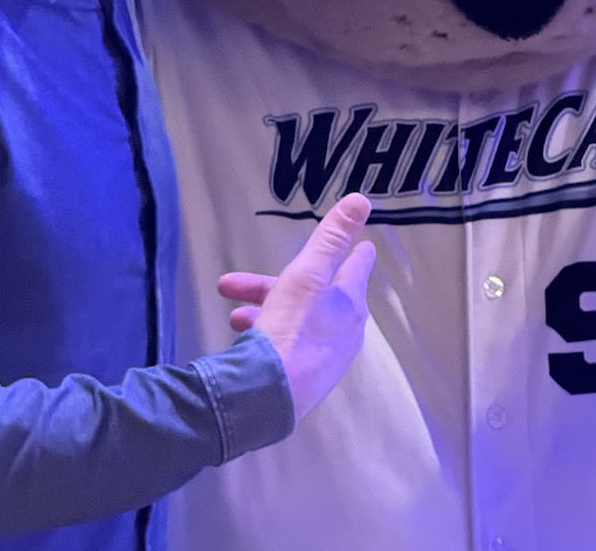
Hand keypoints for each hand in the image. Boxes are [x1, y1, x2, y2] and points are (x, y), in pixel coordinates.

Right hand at [218, 193, 375, 421]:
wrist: (270, 396)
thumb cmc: (292, 327)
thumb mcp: (307, 274)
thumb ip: (331, 238)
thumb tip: (362, 200)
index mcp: (349, 304)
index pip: (356, 269)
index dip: (354, 252)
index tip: (361, 245)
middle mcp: (344, 332)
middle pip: (314, 295)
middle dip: (272, 284)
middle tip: (234, 283)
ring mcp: (325, 360)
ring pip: (295, 320)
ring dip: (262, 310)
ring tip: (233, 315)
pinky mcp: (304, 381)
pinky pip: (287, 346)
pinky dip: (266, 335)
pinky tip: (242, 339)